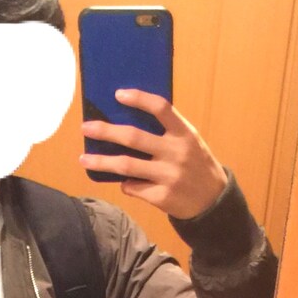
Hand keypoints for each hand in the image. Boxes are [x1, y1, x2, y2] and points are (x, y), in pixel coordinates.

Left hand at [80, 90, 228, 218]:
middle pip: (134, 138)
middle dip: (106, 131)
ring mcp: (169, 176)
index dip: (139, 98)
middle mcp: (176, 153)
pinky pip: (133, 187)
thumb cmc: (196, 165)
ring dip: (102, 162)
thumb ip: (167, 130)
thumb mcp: (190, 142)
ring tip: (84, 159)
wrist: (213, 202)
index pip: (161, 108)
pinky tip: (124, 182)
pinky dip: (125, 184)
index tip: (118, 94)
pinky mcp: (162, 197)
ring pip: (126, 166)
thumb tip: (126, 118)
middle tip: (86, 128)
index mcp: (184, 134)